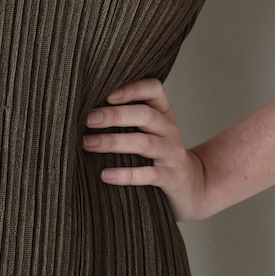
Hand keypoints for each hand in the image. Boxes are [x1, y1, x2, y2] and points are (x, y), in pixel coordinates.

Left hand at [83, 78, 206, 221]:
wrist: (192, 186)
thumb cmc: (158, 154)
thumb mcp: (150, 130)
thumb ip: (127, 117)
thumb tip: (82, 108)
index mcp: (163, 112)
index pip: (153, 89)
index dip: (131, 89)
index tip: (106, 94)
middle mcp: (170, 129)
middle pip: (145, 115)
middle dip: (114, 115)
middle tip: (88, 119)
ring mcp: (172, 153)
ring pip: (144, 143)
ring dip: (113, 142)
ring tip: (88, 144)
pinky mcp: (171, 177)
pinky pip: (148, 174)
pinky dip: (125, 175)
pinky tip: (105, 175)